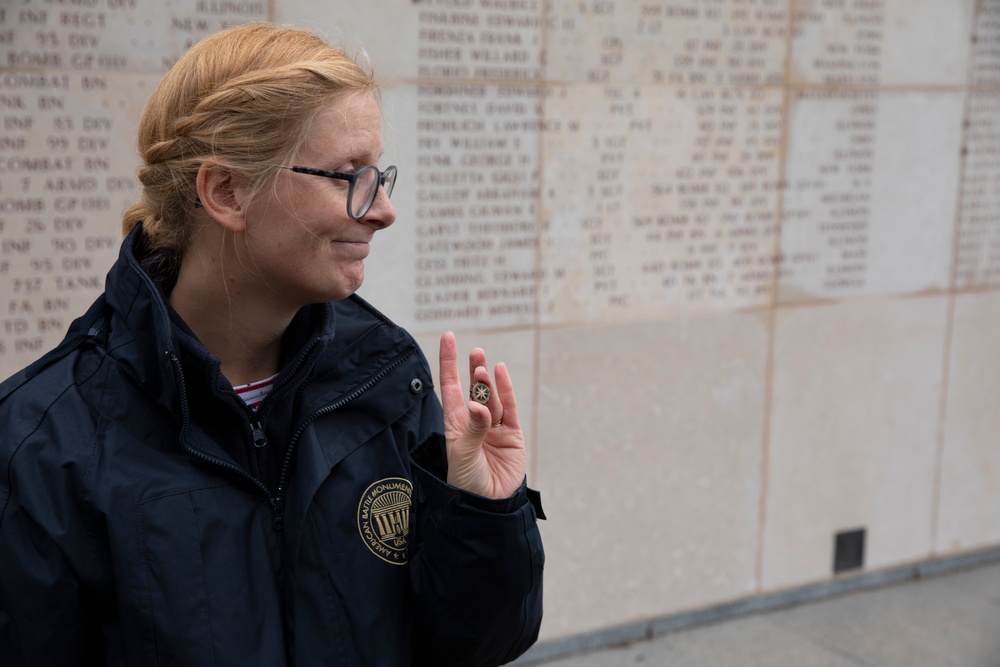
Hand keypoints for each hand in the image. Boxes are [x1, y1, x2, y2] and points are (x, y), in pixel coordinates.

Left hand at [439, 331, 525, 498]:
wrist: (489, 508)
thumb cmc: (467, 484)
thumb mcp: (463, 456)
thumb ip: (472, 429)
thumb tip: (478, 404)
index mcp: (455, 424)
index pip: (450, 386)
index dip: (448, 362)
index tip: (448, 336)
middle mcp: (475, 422)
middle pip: (474, 388)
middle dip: (473, 369)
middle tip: (475, 352)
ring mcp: (495, 428)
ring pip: (492, 397)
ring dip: (488, 382)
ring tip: (483, 368)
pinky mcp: (513, 435)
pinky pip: (510, 409)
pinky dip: (507, 391)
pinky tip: (500, 373)